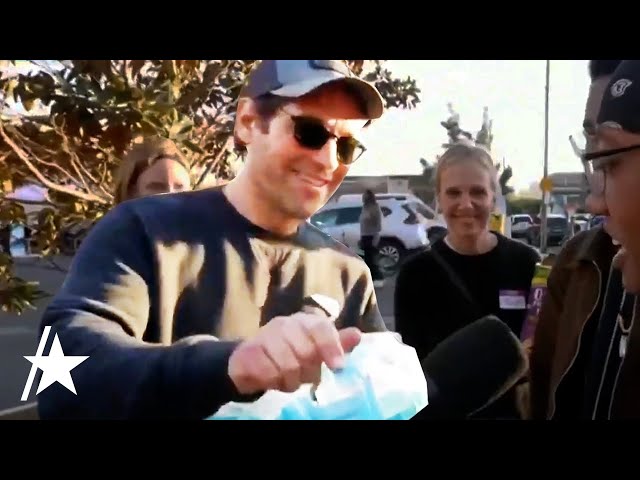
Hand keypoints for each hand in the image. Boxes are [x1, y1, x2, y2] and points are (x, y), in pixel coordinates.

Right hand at [228, 312, 361, 394]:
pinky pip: (268, 373)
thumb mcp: (314, 349)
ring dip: (290, 380)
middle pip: (307, 352)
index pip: (321, 328)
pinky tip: (271, 379)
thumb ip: (336, 344)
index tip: (338, 367)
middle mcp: (284, 324)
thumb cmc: (288, 354)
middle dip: (307, 372)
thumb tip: (357, 335)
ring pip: (288, 366)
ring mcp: (263, 336)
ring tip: (286, 379)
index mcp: (304, 321)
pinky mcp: (247, 352)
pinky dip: (273, 382)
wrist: (249, 360)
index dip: (331, 347)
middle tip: (303, 377)